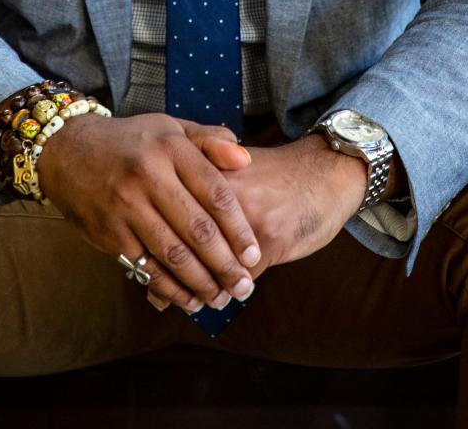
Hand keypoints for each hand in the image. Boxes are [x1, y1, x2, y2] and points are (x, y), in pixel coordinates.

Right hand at [36, 111, 261, 312]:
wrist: (67, 151)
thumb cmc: (130, 141)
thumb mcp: (169, 128)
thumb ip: (209, 141)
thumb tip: (245, 158)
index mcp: (170, 148)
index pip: (215, 193)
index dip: (239, 228)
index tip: (255, 255)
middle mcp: (149, 176)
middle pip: (197, 229)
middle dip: (226, 264)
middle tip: (245, 287)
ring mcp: (126, 206)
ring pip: (173, 253)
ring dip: (201, 282)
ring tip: (222, 298)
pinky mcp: (109, 232)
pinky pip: (146, 266)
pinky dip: (170, 288)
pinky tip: (188, 299)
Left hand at [143, 134, 366, 310]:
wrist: (325, 172)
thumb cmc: (273, 176)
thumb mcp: (233, 172)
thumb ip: (199, 195)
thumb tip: (163, 227)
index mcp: (210, 167)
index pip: (169, 210)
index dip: (153, 242)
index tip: (142, 262)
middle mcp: (224, 192)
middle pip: (182, 241)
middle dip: (169, 273)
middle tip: (159, 292)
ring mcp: (246, 218)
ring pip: (209, 264)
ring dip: (196, 288)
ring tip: (190, 300)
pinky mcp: (270, 241)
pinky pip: (239, 277)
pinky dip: (225, 292)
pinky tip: (220, 297)